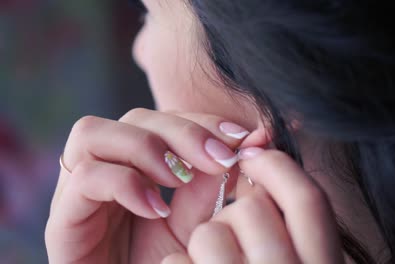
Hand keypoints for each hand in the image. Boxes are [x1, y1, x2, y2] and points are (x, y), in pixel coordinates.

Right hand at [45, 108, 245, 262]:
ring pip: (93, 133)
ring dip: (145, 148)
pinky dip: (125, 185)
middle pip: (133, 118)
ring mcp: (78, 191)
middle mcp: (105, 167)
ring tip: (178, 179)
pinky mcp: (62, 219)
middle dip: (183, 132)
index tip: (242, 137)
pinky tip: (155, 209)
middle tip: (219, 157)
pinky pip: (84, 178)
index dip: (202, 121)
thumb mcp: (194, 226)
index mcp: (138, 164)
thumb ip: (208, 188)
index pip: (165, 119)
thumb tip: (242, 144)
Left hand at [163, 149, 343, 263]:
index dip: (278, 166)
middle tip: (232, 236)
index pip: (310, 200)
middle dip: (232, 212)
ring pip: (211, 232)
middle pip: (252, 209)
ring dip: (203, 242)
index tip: (252, 156)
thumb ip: (269, 205)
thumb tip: (257, 139)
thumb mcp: (281, 254)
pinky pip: (178, 263)